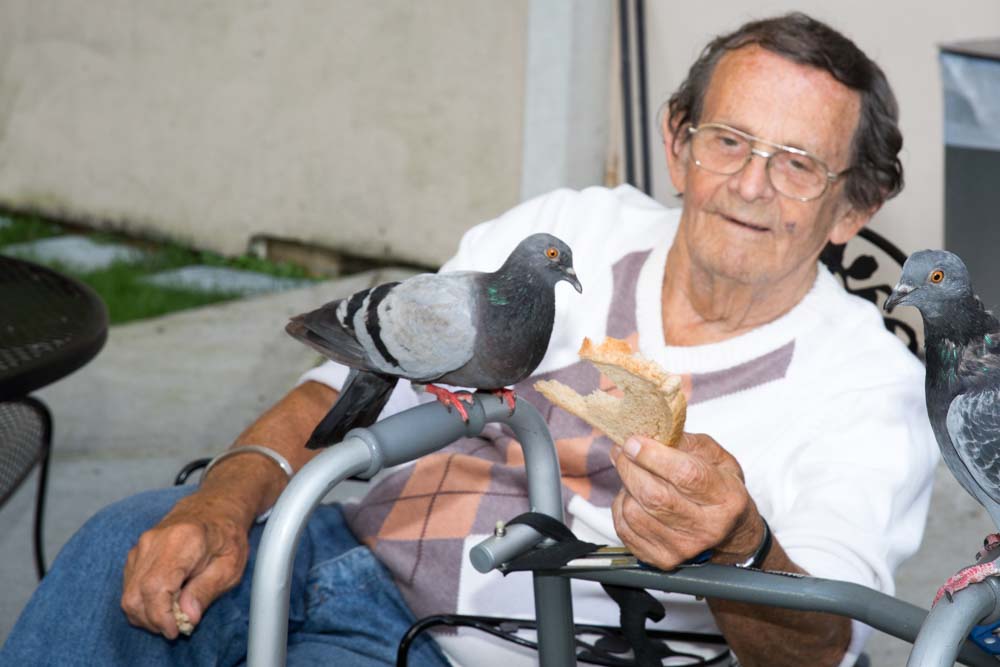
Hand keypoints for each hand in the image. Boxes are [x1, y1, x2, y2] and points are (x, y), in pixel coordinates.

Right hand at [120, 489, 251, 638]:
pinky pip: (130, 586)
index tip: (175, 630)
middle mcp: (155, 541)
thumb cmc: (226, 536)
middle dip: (153, 620)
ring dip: (146, 614)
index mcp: (183, 541)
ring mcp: (142, 545)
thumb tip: (187, 617)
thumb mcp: (230, 566)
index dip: (160, 616)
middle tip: (177, 626)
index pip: (156, 587)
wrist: (215, 507)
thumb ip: (207, 590)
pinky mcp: (136, 552)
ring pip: (129, 593)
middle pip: (136, 594)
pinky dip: (143, 602)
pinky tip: (165, 602)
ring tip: (173, 615)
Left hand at [610, 433, 762, 569]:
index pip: (685, 475)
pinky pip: (624, 529)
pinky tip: (634, 498)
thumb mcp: (717, 458)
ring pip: (634, 512)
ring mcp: (683, 548)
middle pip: (654, 495)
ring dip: (625, 487)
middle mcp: (707, 528)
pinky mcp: (661, 559)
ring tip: (634, 476)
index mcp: (726, 498)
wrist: (730, 534)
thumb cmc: (720, 490)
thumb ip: (686, 442)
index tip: (634, 441)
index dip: (653, 456)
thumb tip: (650, 435)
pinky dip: (621, 508)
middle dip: (629, 466)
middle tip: (623, 450)